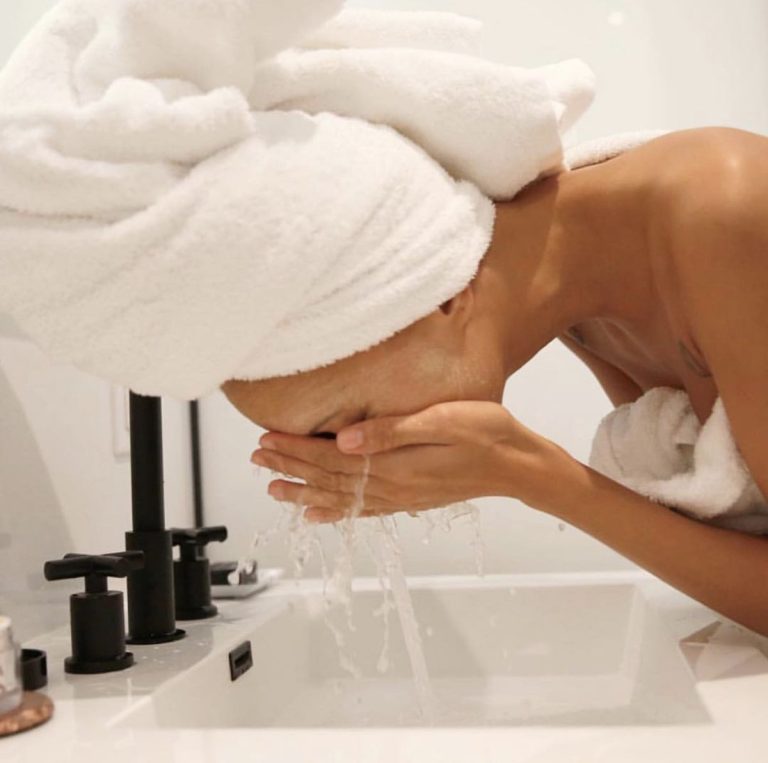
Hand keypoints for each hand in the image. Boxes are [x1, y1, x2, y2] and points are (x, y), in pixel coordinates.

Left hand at [250, 400, 570, 522]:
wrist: (516, 464)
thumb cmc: (485, 434)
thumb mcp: (442, 421)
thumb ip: (392, 431)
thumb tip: (344, 438)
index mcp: (394, 465)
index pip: (331, 458)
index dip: (296, 449)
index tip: (266, 439)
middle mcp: (391, 486)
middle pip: (328, 478)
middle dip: (290, 467)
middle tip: (258, 458)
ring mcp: (400, 496)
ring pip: (340, 497)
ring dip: (304, 491)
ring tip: (274, 489)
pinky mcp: (409, 498)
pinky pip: (363, 510)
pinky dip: (336, 512)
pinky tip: (319, 514)